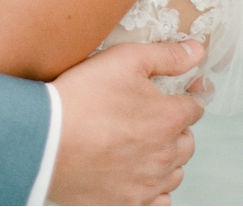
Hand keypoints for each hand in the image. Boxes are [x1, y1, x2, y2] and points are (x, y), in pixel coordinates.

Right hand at [49, 40, 206, 205]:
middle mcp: (167, 154)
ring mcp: (149, 182)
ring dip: (166, 159)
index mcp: (169, 118)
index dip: (184, 97)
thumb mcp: (123, 60)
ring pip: (175, 172)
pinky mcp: (130, 202)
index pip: (194, 108)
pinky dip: (153, 188)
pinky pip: (159, 199)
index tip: (173, 95)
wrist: (46, 139)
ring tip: (140, 146)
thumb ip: (165, 56)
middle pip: (187, 141)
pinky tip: (135, 174)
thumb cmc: (81, 98)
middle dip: (175, 128)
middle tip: (148, 118)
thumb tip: (196, 51)